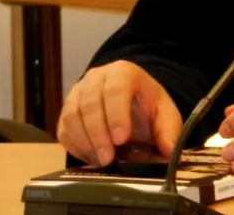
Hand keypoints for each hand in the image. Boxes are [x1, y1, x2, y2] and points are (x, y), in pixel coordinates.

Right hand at [57, 60, 182, 166]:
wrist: (129, 101)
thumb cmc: (146, 106)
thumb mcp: (163, 113)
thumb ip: (168, 130)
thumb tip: (170, 152)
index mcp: (123, 73)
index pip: (116, 89)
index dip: (116, 115)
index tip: (121, 139)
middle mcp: (96, 78)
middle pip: (90, 102)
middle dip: (98, 133)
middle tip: (108, 158)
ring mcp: (78, 93)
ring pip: (72, 115)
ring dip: (85, 142)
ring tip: (101, 160)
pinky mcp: (66, 111)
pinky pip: (63, 129)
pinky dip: (75, 146)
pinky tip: (91, 158)